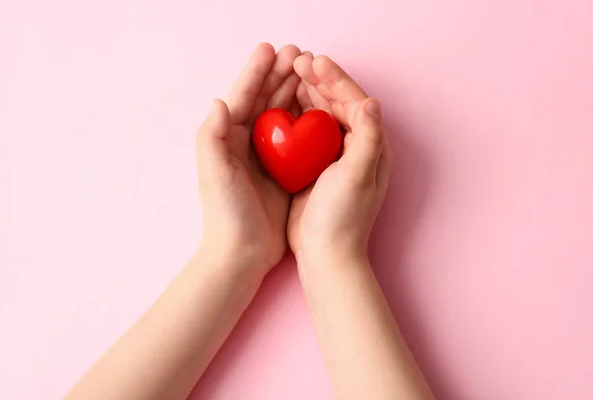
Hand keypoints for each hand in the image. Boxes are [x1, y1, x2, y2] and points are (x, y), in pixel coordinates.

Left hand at [196, 43, 301, 274]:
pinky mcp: (281, 170)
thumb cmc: (226, 214)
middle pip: (264, 100)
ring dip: (294, 91)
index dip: (256, 71)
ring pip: (281, 115)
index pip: (242, 97)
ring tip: (310, 71)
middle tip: (299, 52)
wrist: (242, 253)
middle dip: (279, 75)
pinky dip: (306, 119)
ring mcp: (264, 156)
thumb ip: (212, 138)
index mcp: (226, 139)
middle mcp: (243, 143)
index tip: (271, 48)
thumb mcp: (215, 175)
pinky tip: (320, 108)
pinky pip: (296, 137)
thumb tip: (219, 101)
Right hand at [287, 54, 392, 265]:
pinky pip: (307, 133)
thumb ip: (368, 138)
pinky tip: (282, 105)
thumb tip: (372, 101)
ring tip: (289, 73)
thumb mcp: (355, 177)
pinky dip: (297, 115)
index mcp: (372, 147)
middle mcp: (357, 148)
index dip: (335, 79)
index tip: (313, 60)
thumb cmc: (342, 217)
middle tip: (297, 59)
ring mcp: (336, 157)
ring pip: (322, 115)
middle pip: (338, 104)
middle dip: (319, 80)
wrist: (325, 254)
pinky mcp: (317, 167)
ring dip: (308, 92)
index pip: (354, 102)